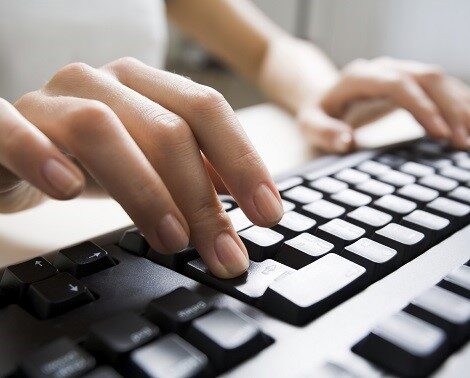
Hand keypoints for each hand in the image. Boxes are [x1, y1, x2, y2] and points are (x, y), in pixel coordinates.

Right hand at [0, 57, 283, 277]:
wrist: (10, 150)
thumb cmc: (87, 158)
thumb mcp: (148, 163)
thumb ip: (193, 170)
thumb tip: (245, 193)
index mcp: (143, 87)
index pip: (207, 110)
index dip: (243, 161)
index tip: (269, 214)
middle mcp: (101, 83)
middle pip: (166, 127)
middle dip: (201, 196)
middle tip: (224, 252)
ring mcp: (50, 99)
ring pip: (101, 127)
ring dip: (144, 189)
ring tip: (171, 240)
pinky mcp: (0, 122)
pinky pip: (14, 129)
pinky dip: (41, 155)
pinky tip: (67, 188)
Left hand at [297, 57, 469, 152]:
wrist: (323, 94)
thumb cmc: (317, 112)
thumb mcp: (309, 124)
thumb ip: (323, 132)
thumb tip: (345, 141)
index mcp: (358, 78)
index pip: (398, 85)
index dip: (422, 106)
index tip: (440, 133)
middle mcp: (382, 69)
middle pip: (426, 78)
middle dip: (450, 108)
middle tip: (463, 142)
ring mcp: (398, 72)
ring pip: (439, 80)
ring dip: (459, 107)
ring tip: (469, 139)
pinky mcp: (409, 81)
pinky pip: (440, 87)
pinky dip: (456, 105)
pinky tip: (466, 126)